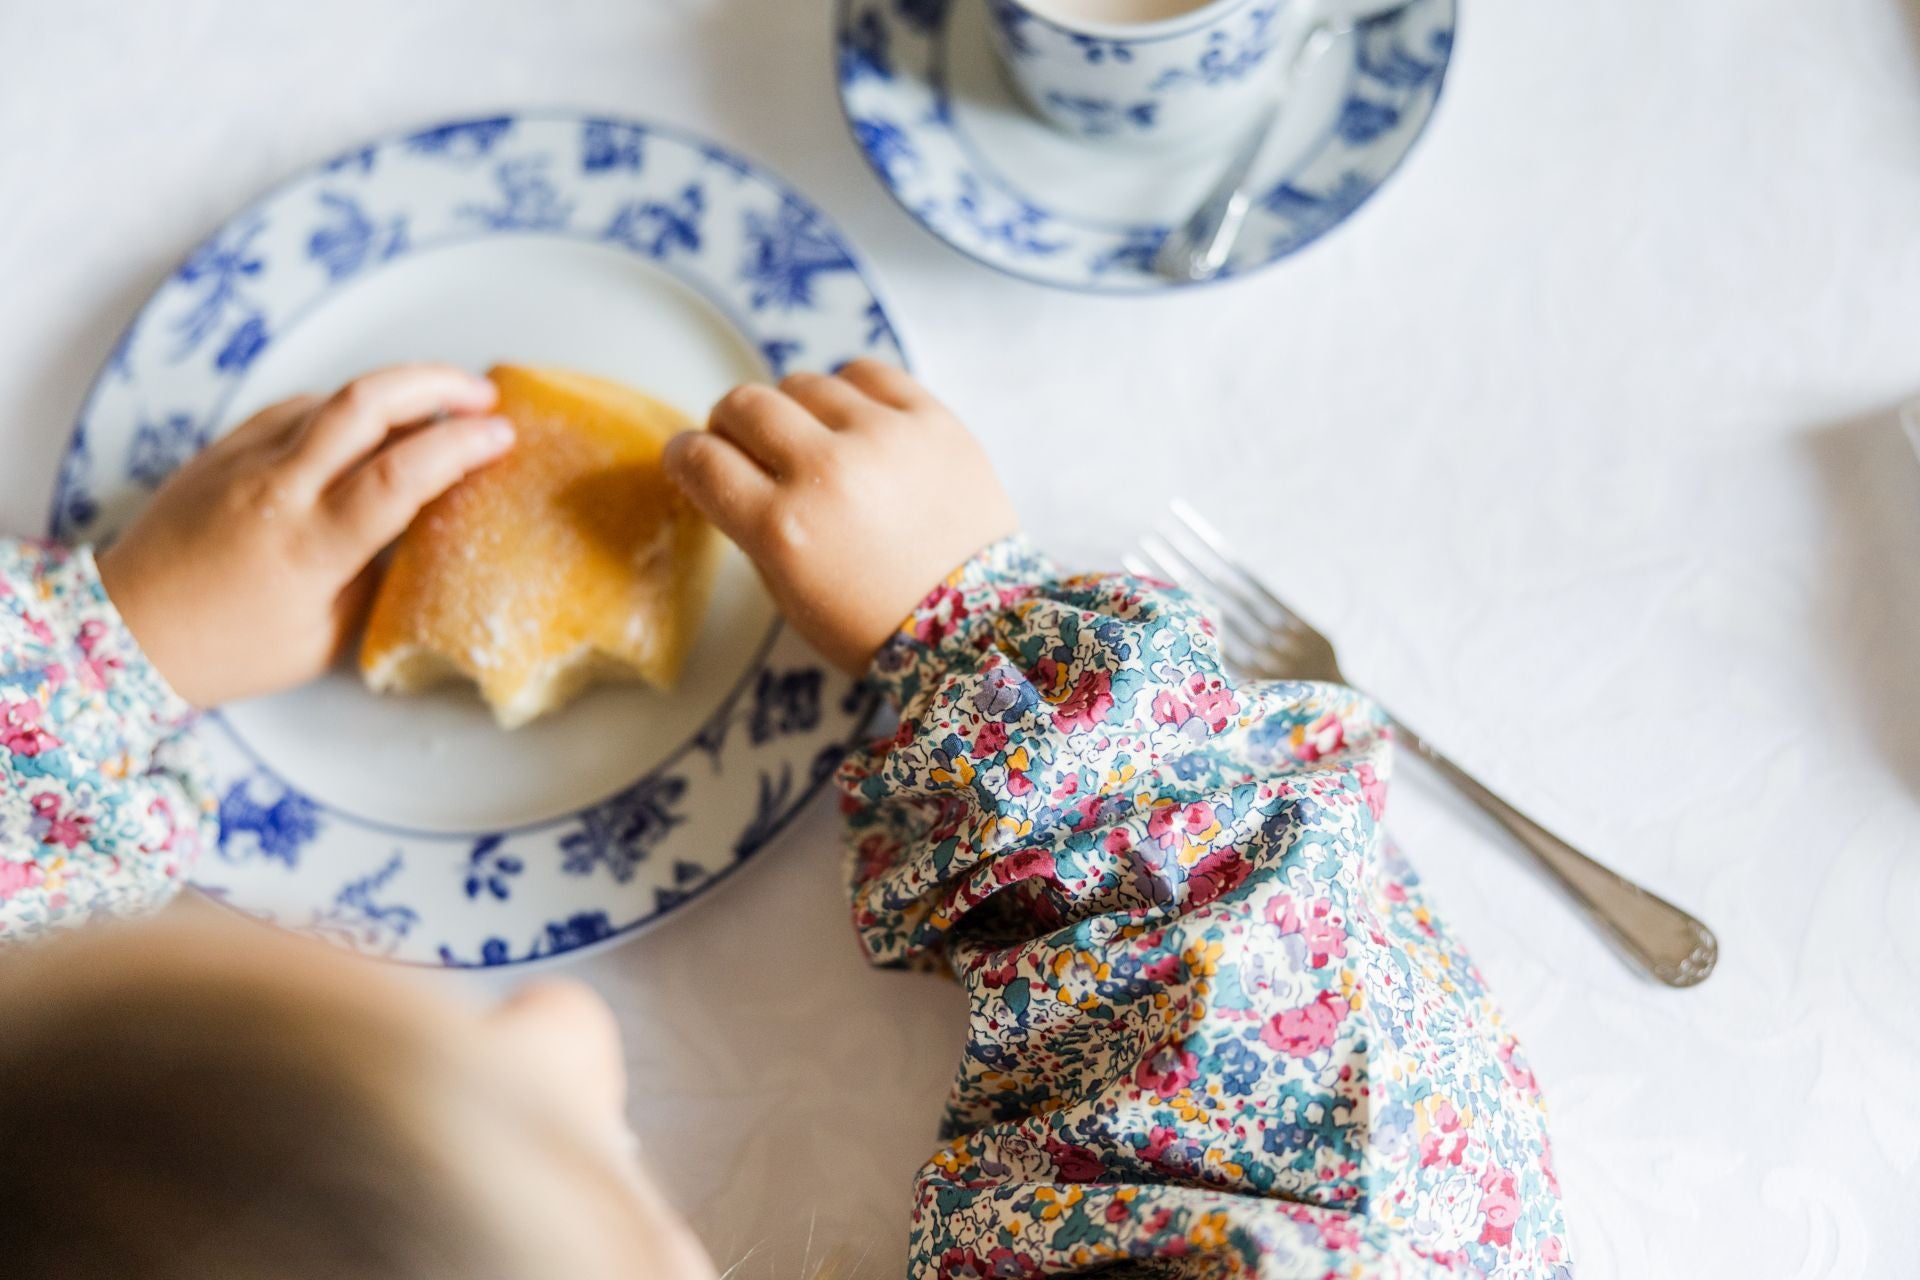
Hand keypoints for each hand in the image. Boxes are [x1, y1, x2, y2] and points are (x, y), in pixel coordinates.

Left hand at [97, 365, 514, 707]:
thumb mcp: (325, 634)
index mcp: (309, 546)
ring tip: (437, 406)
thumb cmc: (228, 651)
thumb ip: (374, 574)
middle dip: (435, 383)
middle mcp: (277, 490)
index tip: (502, 437)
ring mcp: (245, 461)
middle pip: (365, 402)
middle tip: (482, 394)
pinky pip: (296, 411)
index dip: (459, 446)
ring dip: (394, 391)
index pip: (400, 474)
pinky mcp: (223, 449)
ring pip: (332, 398)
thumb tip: (414, 527)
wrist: (123, 631)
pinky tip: (366, 426)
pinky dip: (342, 410)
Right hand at [664, 361, 1017, 673]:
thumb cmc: (876, 626)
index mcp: (782, 528)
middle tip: (745, 445)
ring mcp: (883, 438)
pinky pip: (867, 373)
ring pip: (802, 383)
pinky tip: (853, 419)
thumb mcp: (791, 596)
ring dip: (793, 409)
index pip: (701, 460)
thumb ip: (753, 529)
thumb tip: (727, 475)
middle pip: (745, 405)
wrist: (979, 626)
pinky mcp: (932, 419)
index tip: (691, 457)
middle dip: (731, 424)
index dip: (685, 454)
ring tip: (811, 438)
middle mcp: (826, 472)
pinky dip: (848, 392)